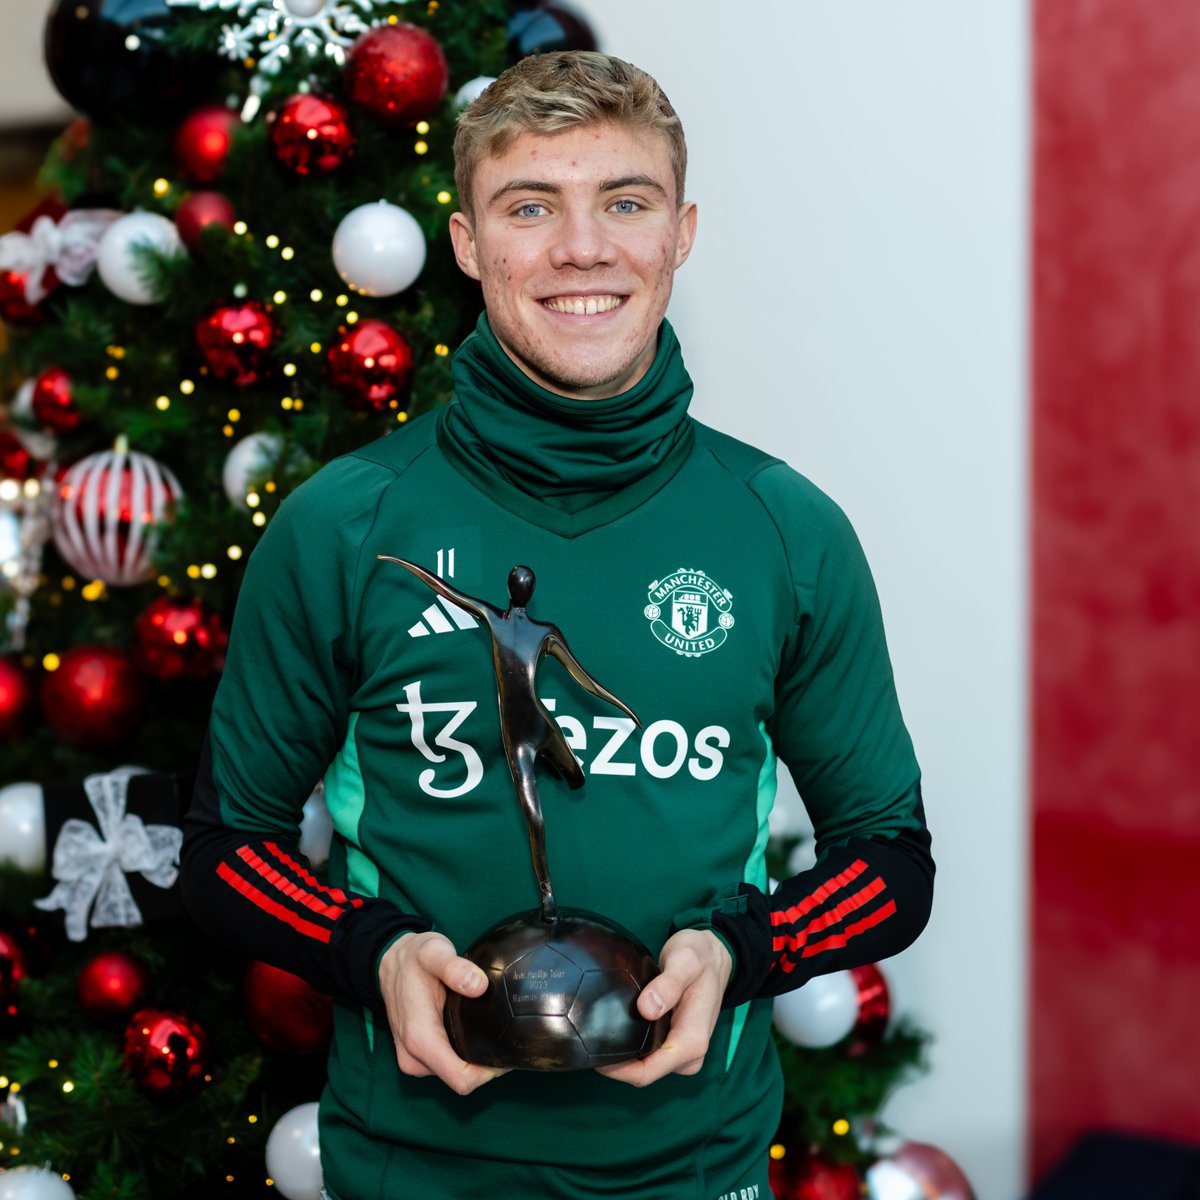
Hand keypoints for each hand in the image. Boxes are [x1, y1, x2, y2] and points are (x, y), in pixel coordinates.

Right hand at [377, 931, 505, 1094]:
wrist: (390, 962)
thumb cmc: (412, 958)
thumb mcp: (433, 953)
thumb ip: (454, 968)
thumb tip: (479, 985)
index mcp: (420, 1039)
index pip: (461, 1079)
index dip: (489, 1072)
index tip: (507, 1051)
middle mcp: (414, 1057)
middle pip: (462, 1079)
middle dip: (486, 1065)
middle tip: (505, 1035)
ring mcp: (414, 1059)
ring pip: (455, 1073)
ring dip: (474, 1059)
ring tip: (489, 1029)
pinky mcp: (417, 1055)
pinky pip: (447, 1064)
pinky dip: (462, 1053)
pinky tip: (472, 1031)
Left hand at [596, 929, 732, 1086]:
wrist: (716, 955)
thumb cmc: (701, 956)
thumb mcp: (685, 961)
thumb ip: (668, 984)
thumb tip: (646, 1009)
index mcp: (692, 1041)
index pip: (648, 1072)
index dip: (618, 1070)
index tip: (594, 1054)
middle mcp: (689, 1054)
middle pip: (644, 1073)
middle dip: (617, 1064)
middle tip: (591, 1038)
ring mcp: (683, 1050)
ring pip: (646, 1065)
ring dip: (625, 1056)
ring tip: (602, 1031)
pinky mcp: (677, 1042)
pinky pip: (651, 1054)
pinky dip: (633, 1047)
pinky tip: (618, 1028)